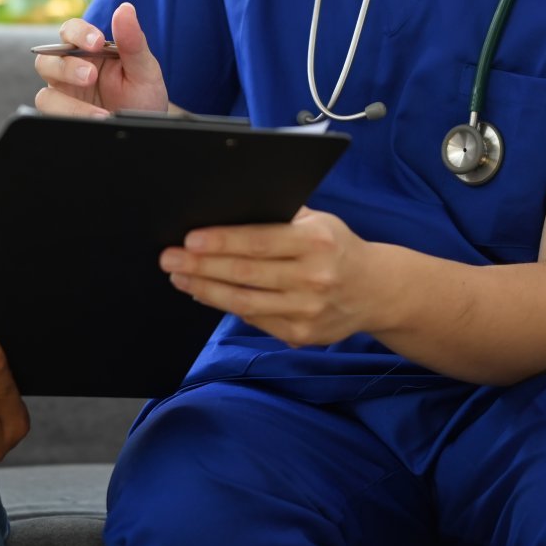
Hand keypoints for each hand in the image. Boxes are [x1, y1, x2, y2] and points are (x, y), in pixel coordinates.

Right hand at [32, 1, 168, 117]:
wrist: (144, 128)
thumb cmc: (142, 94)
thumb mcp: (144, 70)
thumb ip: (133, 41)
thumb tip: (125, 8)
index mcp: (86, 51)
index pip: (70, 31)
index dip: (79, 33)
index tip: (98, 42)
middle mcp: (68, 71)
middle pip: (46, 61)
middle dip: (67, 68)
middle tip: (91, 76)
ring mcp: (64, 97)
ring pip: (46, 96)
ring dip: (69, 103)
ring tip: (99, 114)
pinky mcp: (62, 119)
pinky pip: (52, 118)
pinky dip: (71, 119)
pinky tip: (95, 122)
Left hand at [159, 207, 372, 347]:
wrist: (376, 290)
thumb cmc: (336, 247)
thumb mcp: (318, 222)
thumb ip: (279, 216)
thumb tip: (226, 210)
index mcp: (316, 242)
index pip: (258, 242)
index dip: (221, 241)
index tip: (189, 239)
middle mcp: (314, 278)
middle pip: (245, 274)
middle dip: (201, 266)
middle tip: (169, 258)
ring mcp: (308, 311)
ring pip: (244, 302)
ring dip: (205, 289)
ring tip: (179, 277)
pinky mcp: (302, 335)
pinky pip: (254, 319)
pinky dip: (224, 305)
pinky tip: (204, 293)